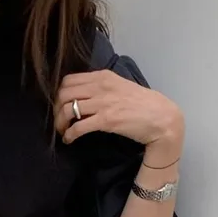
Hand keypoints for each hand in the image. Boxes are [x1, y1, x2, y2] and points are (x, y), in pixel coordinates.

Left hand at [55, 70, 183, 156]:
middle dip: (56, 109)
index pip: (69, 80)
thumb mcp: (119, 88)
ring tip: (63, 132)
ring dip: (60, 124)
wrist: (161, 118)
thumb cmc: (142, 105)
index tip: (60, 107)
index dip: (59, 94)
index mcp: (103, 76)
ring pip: (67, 110)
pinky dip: (69, 135)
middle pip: (64, 93)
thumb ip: (101, 89)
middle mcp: (101, 86)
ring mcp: (103, 103)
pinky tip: (69, 140)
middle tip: (59, 122)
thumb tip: (82, 99)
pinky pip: (78, 127)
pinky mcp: (106, 120)